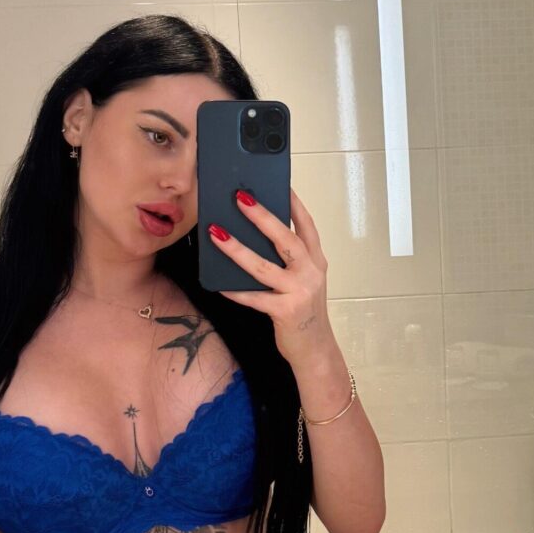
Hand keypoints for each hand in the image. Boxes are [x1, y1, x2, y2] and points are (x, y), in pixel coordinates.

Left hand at [207, 187, 336, 367]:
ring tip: (217, 233)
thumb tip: (254, 239)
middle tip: (240, 197)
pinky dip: (235, 290)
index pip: (306, 225)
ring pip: (263, 266)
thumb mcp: (302, 281)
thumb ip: (287, 262)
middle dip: (261, 216)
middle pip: (285, 237)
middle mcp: (311, 272)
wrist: (316, 349)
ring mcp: (299, 291)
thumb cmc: (303, 312)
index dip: (294, 203)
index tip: (280, 183)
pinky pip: (254, 297)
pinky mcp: (285, 311)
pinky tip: (217, 283)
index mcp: (316, 261)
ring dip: (237, 249)